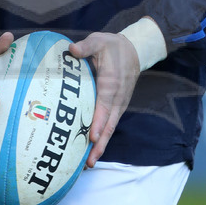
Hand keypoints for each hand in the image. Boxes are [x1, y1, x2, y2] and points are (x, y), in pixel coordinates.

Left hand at [69, 32, 139, 167]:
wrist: (133, 50)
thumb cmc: (111, 46)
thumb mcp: (99, 40)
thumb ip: (86, 46)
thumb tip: (72, 49)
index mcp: (112, 82)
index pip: (105, 105)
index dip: (98, 122)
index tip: (92, 137)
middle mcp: (117, 97)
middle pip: (109, 124)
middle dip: (100, 144)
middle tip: (89, 162)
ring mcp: (118, 104)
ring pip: (110, 128)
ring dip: (101, 146)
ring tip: (88, 163)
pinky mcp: (116, 107)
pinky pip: (109, 124)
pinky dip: (102, 138)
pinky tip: (92, 150)